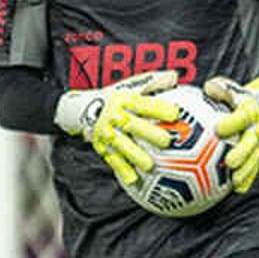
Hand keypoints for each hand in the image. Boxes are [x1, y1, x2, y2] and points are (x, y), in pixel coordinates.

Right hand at [54, 69, 181, 185]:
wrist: (82, 108)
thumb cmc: (114, 96)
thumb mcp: (131, 85)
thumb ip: (153, 81)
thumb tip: (175, 77)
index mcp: (124, 100)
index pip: (143, 103)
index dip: (159, 108)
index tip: (176, 114)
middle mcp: (114, 116)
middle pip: (132, 125)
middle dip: (149, 133)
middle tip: (166, 142)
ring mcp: (106, 134)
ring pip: (122, 145)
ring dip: (135, 156)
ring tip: (150, 166)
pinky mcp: (102, 147)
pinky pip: (113, 160)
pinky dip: (123, 170)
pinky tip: (134, 180)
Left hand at [203, 73, 258, 192]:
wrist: (258, 103)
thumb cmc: (234, 96)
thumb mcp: (227, 87)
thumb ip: (219, 89)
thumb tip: (208, 88)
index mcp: (249, 109)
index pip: (242, 116)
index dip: (232, 123)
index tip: (218, 128)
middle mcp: (258, 126)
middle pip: (252, 141)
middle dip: (242, 153)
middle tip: (229, 162)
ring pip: (256, 157)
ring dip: (246, 170)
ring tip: (234, 180)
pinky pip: (255, 167)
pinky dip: (247, 178)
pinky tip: (237, 188)